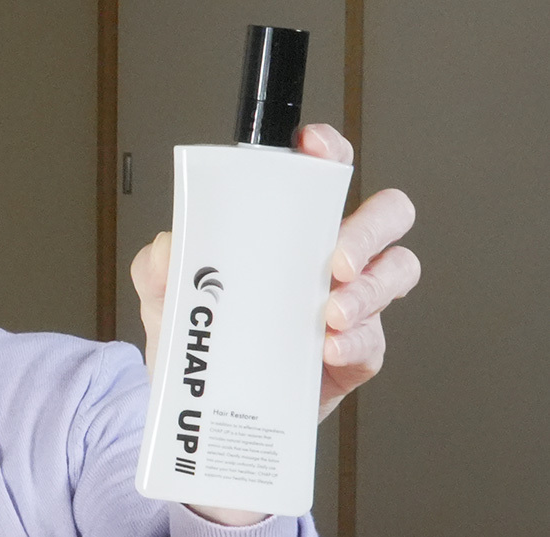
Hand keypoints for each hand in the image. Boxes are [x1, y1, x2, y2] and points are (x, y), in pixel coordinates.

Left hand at [130, 124, 420, 524]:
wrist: (212, 407)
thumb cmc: (204, 341)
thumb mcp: (167, 295)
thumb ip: (160, 264)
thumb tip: (172, 246)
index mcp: (295, 233)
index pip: (327, 178)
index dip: (330, 153)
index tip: (313, 147)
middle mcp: (332, 261)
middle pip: (386, 217)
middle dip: (369, 228)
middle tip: (335, 256)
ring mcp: (352, 305)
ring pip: (396, 273)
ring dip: (368, 289)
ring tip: (330, 311)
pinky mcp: (357, 351)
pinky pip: (375, 339)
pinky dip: (357, 341)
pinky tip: (329, 347)